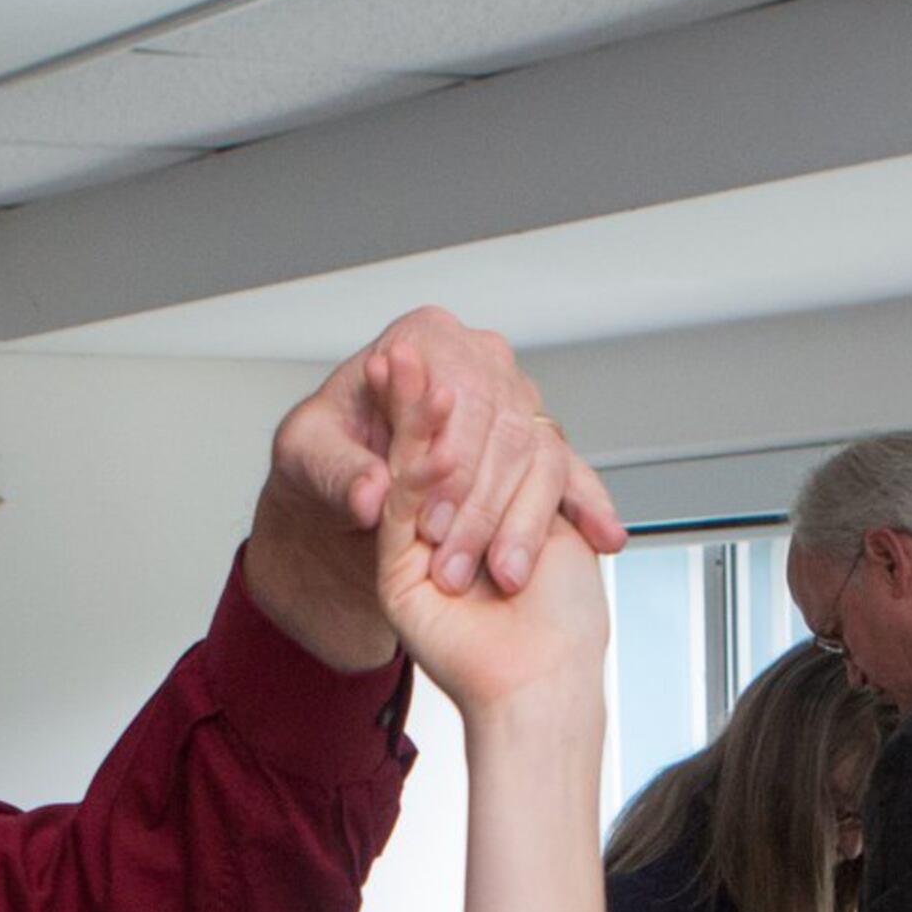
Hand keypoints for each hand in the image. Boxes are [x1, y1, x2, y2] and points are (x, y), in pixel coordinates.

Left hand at [247, 307, 624, 669]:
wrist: (350, 475)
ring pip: (540, 455)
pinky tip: (602, 537)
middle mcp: (478, 360)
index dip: (447, 467)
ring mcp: (514, 397)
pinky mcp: (536, 439)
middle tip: (456, 559)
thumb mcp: (308, 459)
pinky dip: (589, 506)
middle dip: (481, 504)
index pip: (458, 397)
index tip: (431, 523)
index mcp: (424, 339)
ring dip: (524, 521)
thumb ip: (339, 475)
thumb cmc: (330, 452)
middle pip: (503, 429)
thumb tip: (370, 495)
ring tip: (507, 573)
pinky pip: (571, 471)